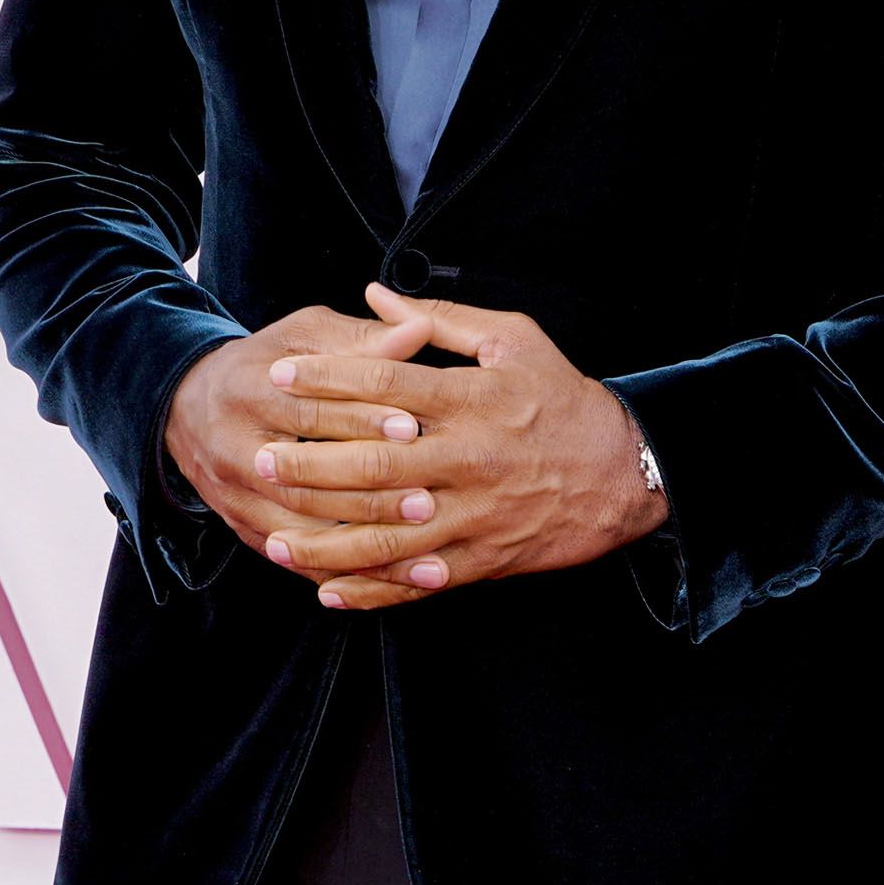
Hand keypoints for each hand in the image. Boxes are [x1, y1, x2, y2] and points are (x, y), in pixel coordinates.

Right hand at [161, 302, 441, 561]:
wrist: (189, 408)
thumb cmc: (267, 364)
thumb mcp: (304, 336)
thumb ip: (362, 340)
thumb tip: (421, 329)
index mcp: (248, 392)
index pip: (309, 413)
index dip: (362, 420)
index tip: (413, 428)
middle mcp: (235, 451)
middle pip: (305, 482)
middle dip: (369, 493)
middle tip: (427, 499)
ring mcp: (236, 499)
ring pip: (301, 531)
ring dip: (362, 542)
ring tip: (418, 539)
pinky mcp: (246, 531)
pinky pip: (296, 561)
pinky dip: (343, 572)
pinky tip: (389, 576)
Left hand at [252, 280, 671, 611]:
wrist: (624, 472)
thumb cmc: (562, 397)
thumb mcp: (514, 339)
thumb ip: (442, 319)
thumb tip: (377, 294)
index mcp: (471, 400)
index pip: (386, 387)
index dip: (328, 379)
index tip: (280, 374)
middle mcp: (468, 458)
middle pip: (375, 464)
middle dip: (310, 465)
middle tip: (258, 459)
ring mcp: (473, 514)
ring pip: (387, 534)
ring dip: (325, 540)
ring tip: (274, 537)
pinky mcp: (482, 558)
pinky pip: (418, 581)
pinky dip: (371, 589)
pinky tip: (327, 589)